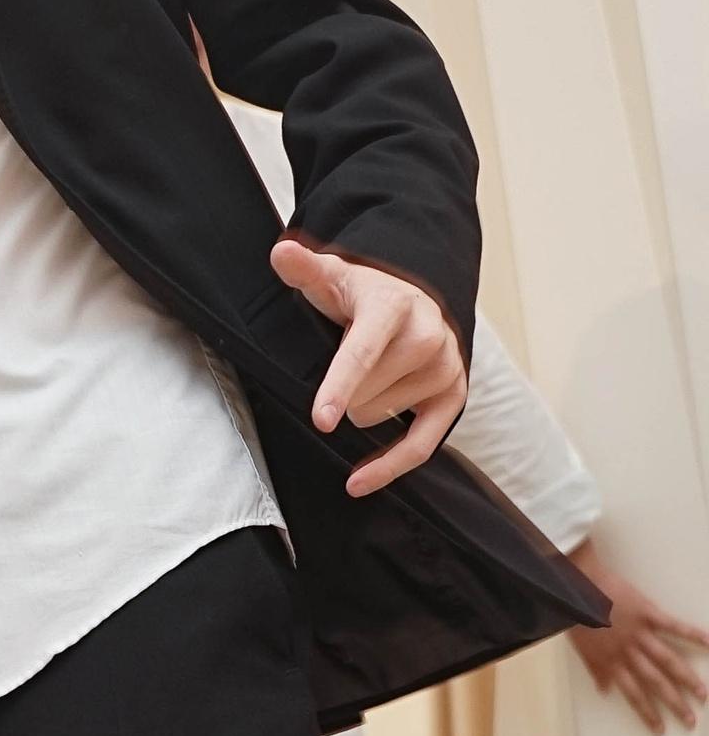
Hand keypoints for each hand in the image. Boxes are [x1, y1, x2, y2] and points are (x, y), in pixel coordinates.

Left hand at [271, 239, 467, 497]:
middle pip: (366, 395)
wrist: (416, 301)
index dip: (340, 386)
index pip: (363, 352)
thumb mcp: (334, 278)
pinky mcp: (454, 397)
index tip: (322, 420)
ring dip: (361, 409)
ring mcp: (445, 369)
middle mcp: (428, 337)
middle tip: (339, 370)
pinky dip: (388, 467)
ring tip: (364, 379)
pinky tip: (358, 482)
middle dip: (342, 393)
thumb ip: (305, 269)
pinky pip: (421, 446)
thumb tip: (282, 252)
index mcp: (393, 307)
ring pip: (380, 417)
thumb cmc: (365, 296)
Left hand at [565, 543, 708, 734]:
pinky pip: (673, 626)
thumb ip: (595, 669)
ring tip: (702, 694)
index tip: (660, 729)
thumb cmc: (577, 614)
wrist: (576, 584)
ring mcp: (640, 633)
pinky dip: (692, 634)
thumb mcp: (581, 648)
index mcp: (611, 661)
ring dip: (687, 679)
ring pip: (668, 660)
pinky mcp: (648, 613)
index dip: (647, 713)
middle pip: (655, 682)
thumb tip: (604, 690)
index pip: (633, 694)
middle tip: (690, 720)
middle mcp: (628, 652)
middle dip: (674, 704)